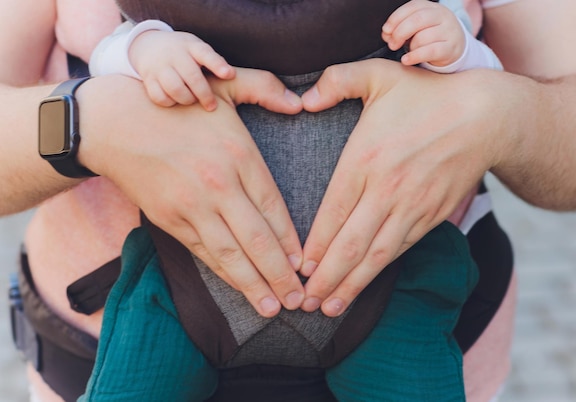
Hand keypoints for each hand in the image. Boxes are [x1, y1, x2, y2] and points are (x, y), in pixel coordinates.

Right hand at [77, 68, 305, 316]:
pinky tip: (240, 287)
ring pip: (230, 255)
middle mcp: (219, 184)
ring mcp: (193, 206)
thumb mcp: (223, 90)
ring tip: (273, 307)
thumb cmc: (177, 109)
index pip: (275, 208)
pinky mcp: (170, 220)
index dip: (292, 241)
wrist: (115, 123)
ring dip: (254, 285)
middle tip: (299, 299)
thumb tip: (298, 102)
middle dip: (281, 275)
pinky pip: (203, 253)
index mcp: (240, 154)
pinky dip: (224, 273)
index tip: (306, 265)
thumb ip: (263, 90)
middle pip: (258, 239)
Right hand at [129, 30, 235, 110]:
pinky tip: (176, 101)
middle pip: (192, 77)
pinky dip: (169, 102)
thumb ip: (214, 61)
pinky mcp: (149, 79)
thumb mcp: (197, 49)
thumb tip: (231, 75)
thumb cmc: (184, 53)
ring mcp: (160, 66)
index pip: (205, 53)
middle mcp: (174, 55)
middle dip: (204, 94)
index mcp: (191, 46)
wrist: (149, 46)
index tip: (230, 75)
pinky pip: (159, 96)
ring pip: (175, 88)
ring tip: (192, 101)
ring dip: (187, 99)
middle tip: (212, 106)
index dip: (218, 65)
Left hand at [299, 59, 512, 315]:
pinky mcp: (432, 216)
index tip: (298, 268)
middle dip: (326, 278)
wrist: (486, 116)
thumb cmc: (428, 94)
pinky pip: (400, 249)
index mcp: (367, 158)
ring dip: (351, 285)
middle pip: (350, 244)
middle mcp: (387, 189)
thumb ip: (338, 80)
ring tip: (329, 309)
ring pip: (376, 255)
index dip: (314, 245)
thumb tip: (304, 98)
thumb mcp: (380, 76)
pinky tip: (365, 285)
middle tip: (305, 303)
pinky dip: (380, 272)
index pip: (332, 211)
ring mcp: (412, 207)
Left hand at [382, 0, 465, 66]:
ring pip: (423, 37)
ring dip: (410, 47)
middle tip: (392, 44)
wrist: (455, 47)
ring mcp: (448, 31)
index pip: (412, 7)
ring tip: (408, 51)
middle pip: (417, 20)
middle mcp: (442, 16)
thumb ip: (401, 28)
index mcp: (431, 7)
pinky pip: (430, 51)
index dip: (395, 18)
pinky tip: (406, 60)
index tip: (386, 30)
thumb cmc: (432, 36)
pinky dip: (415, 56)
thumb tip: (387, 34)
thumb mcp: (417, 28)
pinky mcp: (450, 48)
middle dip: (400, 33)